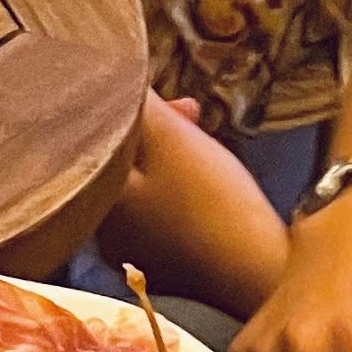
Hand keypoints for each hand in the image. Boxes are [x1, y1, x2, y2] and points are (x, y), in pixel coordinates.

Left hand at [102, 98, 285, 321]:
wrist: (259, 281)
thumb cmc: (213, 206)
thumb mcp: (173, 140)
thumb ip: (136, 102)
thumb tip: (109, 71)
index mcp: (92, 195)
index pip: (91, 133)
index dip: (127, 102)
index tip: (163, 93)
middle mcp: (99, 229)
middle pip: (116, 158)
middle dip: (151, 128)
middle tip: (193, 112)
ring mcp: (130, 253)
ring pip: (140, 184)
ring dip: (166, 156)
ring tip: (204, 141)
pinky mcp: (162, 267)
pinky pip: (158, 213)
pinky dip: (175, 190)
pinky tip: (205, 185)